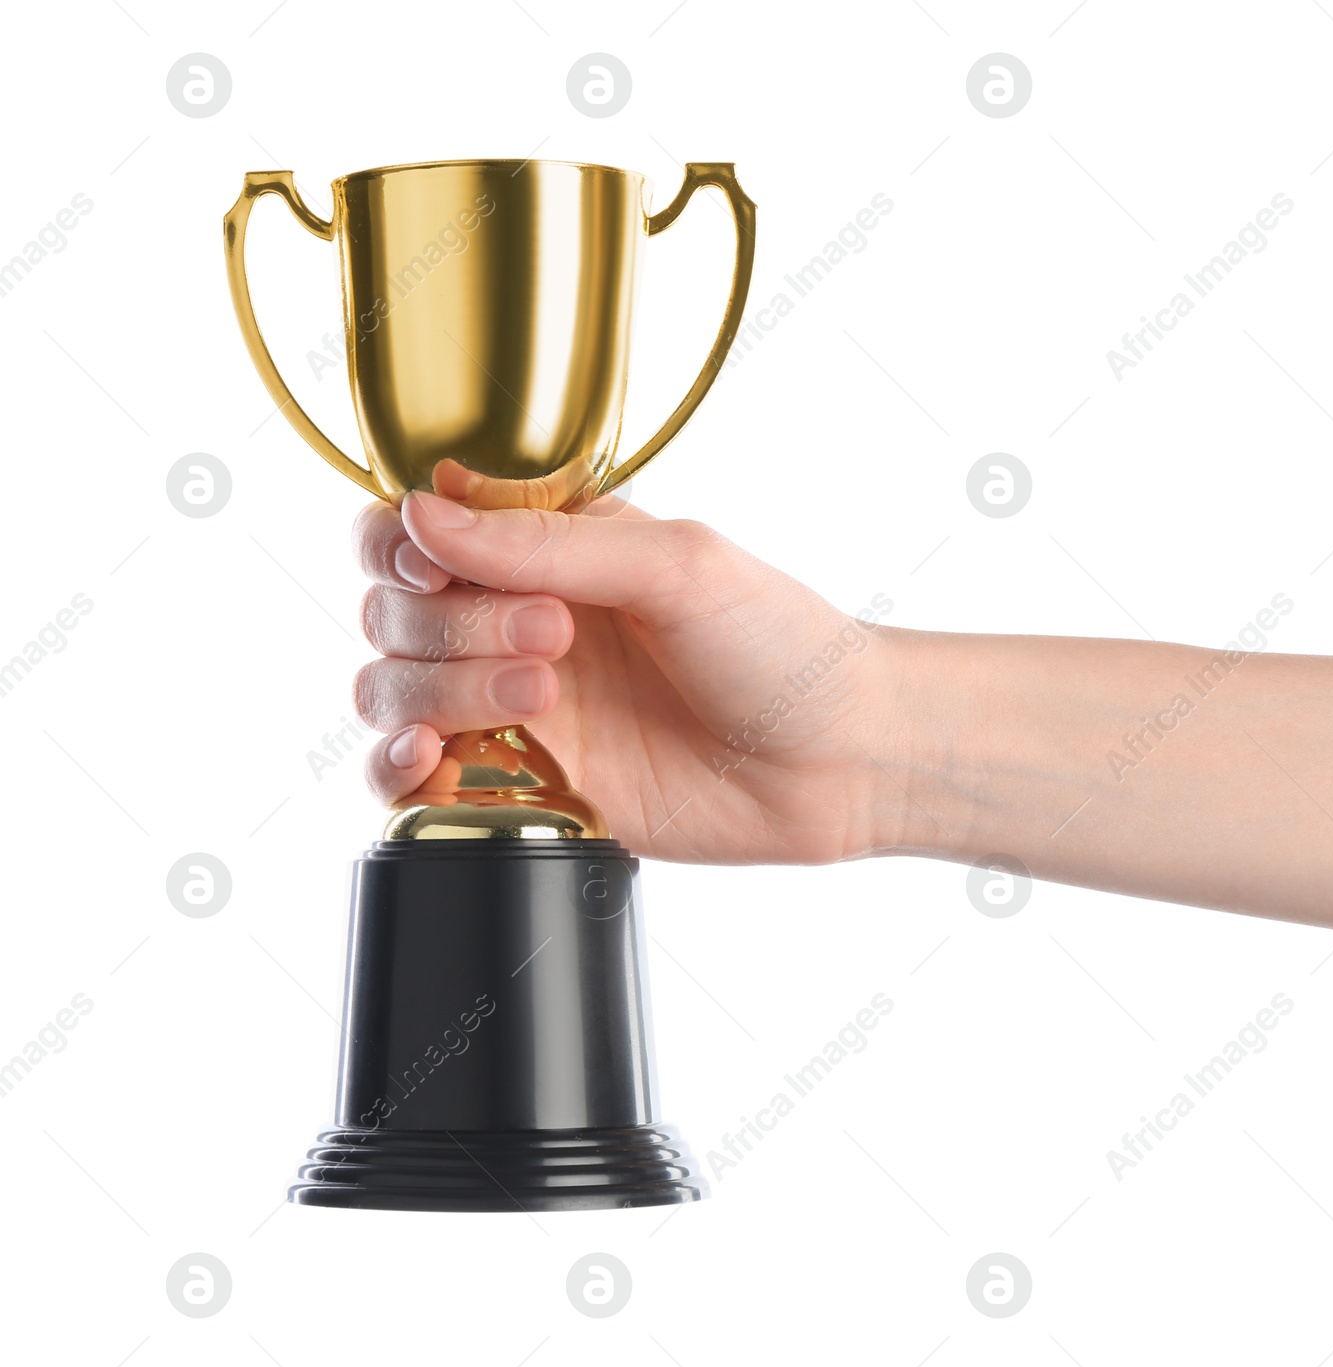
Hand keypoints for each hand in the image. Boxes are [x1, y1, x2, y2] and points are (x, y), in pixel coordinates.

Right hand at [352, 461, 899, 863]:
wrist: (837, 759)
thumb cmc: (780, 643)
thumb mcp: (677, 565)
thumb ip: (548, 543)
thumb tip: (423, 512)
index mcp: (548, 550)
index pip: (415, 529)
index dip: (400, 545)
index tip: (438, 565)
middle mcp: (516, 622)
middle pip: (395, 613)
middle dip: (451, 624)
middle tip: (558, 637)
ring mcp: (514, 708)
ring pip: (392, 691)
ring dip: (441, 691)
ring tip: (542, 695)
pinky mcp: (525, 786)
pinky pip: (415, 782)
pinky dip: (398, 770)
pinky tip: (434, 763)